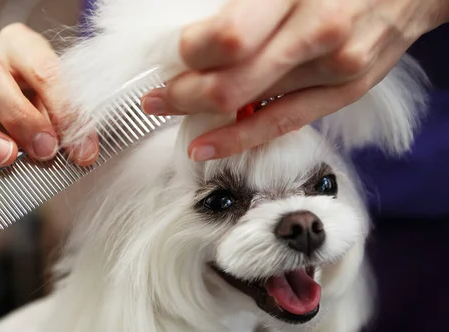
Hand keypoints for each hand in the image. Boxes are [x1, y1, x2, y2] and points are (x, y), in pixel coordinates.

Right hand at [0, 23, 98, 186]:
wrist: (27, 113)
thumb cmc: (48, 102)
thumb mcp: (63, 104)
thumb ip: (68, 120)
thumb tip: (80, 148)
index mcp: (20, 45)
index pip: (41, 67)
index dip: (64, 109)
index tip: (82, 148)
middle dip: (16, 114)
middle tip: (44, 149)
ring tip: (5, 158)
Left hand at [141, 0, 448, 161]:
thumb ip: (246, 2)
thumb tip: (199, 32)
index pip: (228, 39)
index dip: (189, 54)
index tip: (171, 57)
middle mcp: (319, 32)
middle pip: (231, 82)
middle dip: (183, 93)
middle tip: (156, 96)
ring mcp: (336, 69)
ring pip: (252, 108)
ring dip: (201, 116)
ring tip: (170, 112)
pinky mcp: (345, 92)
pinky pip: (283, 124)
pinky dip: (239, 139)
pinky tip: (208, 146)